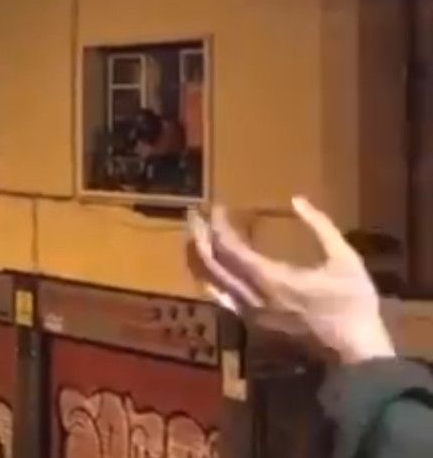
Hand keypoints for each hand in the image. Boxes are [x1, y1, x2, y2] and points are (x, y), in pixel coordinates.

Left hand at [189, 196, 394, 364]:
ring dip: (200, 258)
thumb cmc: (352, 301)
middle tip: (193, 216)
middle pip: (212, 264)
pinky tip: (209, 269)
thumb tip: (297, 200)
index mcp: (271, 278)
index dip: (219, 226)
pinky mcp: (253, 323)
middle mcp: (251, 296)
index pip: (230, 248)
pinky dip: (210, 280)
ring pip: (211, 283)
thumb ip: (321, 226)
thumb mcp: (345, 258)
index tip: (216, 207)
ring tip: (195, 237)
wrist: (354, 349)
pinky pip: (221, 299)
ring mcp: (249, 313)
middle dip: (200, 237)